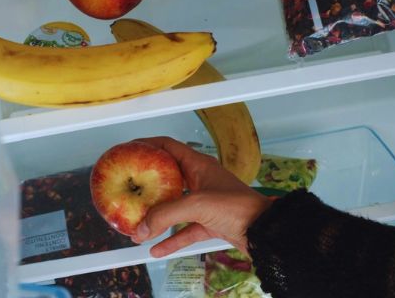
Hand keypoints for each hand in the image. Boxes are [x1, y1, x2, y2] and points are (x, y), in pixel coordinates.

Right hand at [131, 137, 271, 257]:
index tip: (129, 150)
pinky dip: (171, 239)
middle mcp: (201, 181)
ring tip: (139, 225)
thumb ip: (166, 215)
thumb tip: (142, 227)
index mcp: (199, 165)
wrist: (265, 231)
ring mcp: (205, 203)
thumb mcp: (198, 205)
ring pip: (174, 207)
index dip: (148, 146)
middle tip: (129, 189)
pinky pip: (185, 230)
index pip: (168, 147)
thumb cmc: (239, 207)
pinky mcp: (210, 223)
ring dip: (157, 217)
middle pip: (167, 179)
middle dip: (147, 186)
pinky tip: (157, 248)